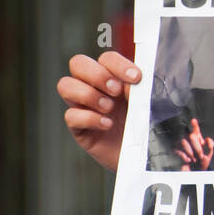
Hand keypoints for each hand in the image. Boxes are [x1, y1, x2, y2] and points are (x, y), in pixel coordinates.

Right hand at [58, 52, 141, 171]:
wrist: (145, 156)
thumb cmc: (147, 126)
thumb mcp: (148, 104)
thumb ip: (140, 90)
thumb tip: (131, 82)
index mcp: (114, 77)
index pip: (106, 58)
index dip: (118, 64)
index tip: (136, 78)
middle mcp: (95, 88)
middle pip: (78, 63)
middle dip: (97, 75)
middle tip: (116, 91)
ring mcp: (84, 106)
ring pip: (65, 85)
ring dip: (88, 94)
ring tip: (109, 108)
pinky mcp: (79, 128)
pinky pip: (71, 116)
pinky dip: (89, 118)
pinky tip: (107, 124)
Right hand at [174, 119, 213, 170]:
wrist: (193, 174)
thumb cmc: (201, 164)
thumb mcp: (209, 155)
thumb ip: (210, 146)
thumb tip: (207, 138)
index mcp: (198, 141)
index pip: (196, 131)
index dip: (194, 125)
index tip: (193, 120)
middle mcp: (190, 141)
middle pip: (191, 136)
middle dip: (197, 147)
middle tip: (200, 156)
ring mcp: (182, 146)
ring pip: (184, 142)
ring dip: (190, 153)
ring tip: (193, 159)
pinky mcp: (176, 151)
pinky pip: (178, 150)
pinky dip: (184, 157)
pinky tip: (188, 161)